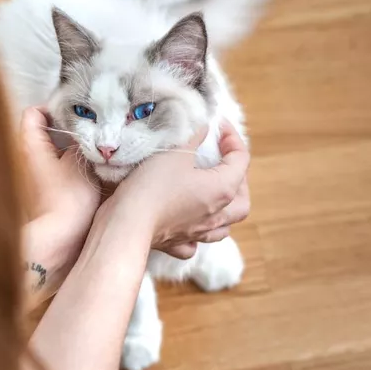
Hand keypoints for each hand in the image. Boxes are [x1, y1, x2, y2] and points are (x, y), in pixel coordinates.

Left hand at [20, 107, 100, 259]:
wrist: (59, 240)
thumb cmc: (69, 199)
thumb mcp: (80, 161)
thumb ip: (80, 140)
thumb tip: (87, 129)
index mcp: (29, 145)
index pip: (34, 112)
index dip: (55, 109)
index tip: (77, 117)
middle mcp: (24, 158)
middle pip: (42, 131)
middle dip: (66, 129)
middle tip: (89, 131)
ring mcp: (30, 175)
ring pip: (50, 150)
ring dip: (68, 148)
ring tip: (91, 150)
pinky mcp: (39, 191)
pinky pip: (52, 168)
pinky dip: (66, 165)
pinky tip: (86, 170)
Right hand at [106, 122, 249, 254]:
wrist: (127, 223)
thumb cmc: (153, 185)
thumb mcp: (175, 152)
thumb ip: (193, 137)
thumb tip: (204, 127)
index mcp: (222, 189)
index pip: (241, 159)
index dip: (232, 138)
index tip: (217, 126)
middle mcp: (216, 214)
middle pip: (243, 199)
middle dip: (240, 179)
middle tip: (224, 162)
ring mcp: (198, 232)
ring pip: (225, 226)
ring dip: (226, 210)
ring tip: (214, 195)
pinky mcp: (177, 243)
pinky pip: (196, 243)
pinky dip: (197, 234)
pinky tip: (190, 223)